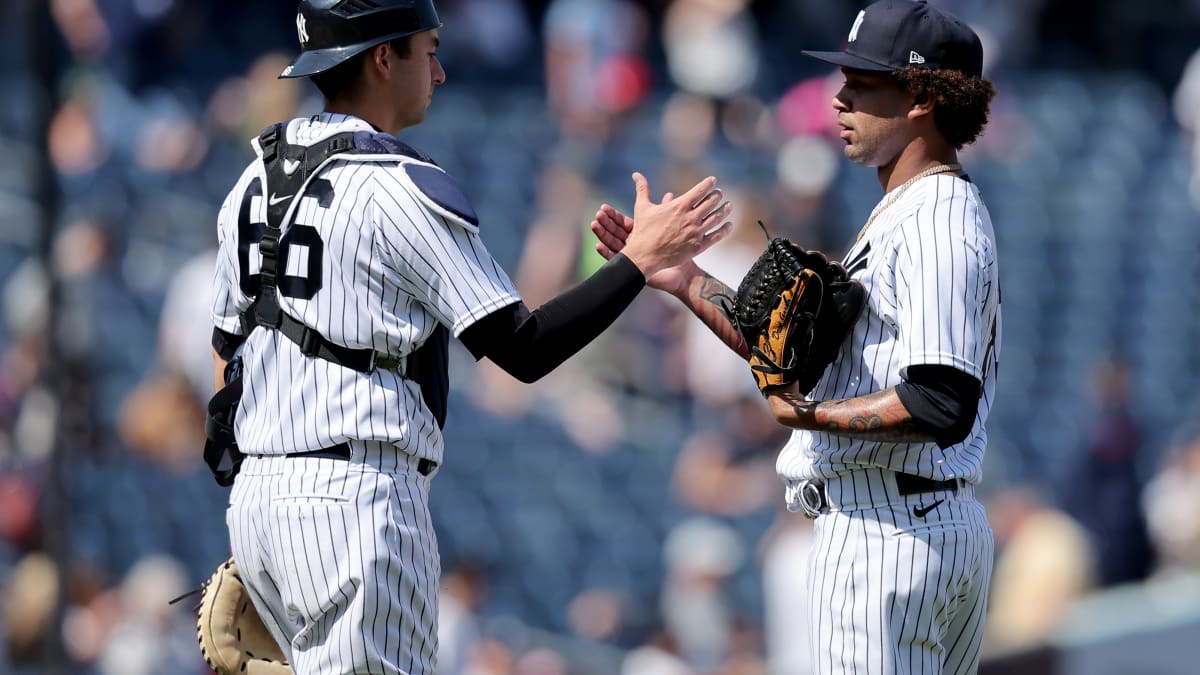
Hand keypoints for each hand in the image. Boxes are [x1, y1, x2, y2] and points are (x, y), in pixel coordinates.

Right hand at [591, 195, 693, 293]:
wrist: (683, 274)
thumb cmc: (678, 252)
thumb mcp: (671, 227)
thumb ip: (668, 210)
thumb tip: (669, 194)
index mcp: (641, 234)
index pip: (623, 222)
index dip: (613, 215)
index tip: (603, 207)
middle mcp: (635, 245)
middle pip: (615, 231)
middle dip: (605, 222)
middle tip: (598, 213)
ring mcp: (632, 256)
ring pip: (613, 243)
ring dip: (602, 234)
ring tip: (594, 225)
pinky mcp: (632, 268)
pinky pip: (616, 260)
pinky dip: (606, 253)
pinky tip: (598, 246)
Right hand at [609, 173, 732, 279]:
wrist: (645, 256)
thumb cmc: (642, 231)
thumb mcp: (642, 207)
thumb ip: (642, 188)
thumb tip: (636, 174)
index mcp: (679, 206)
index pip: (700, 190)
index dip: (708, 184)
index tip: (713, 180)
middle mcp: (691, 218)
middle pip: (711, 202)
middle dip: (717, 195)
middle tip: (719, 194)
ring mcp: (696, 232)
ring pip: (717, 218)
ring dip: (725, 210)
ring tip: (729, 205)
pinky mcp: (698, 246)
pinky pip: (716, 236)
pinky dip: (725, 230)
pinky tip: (729, 225)